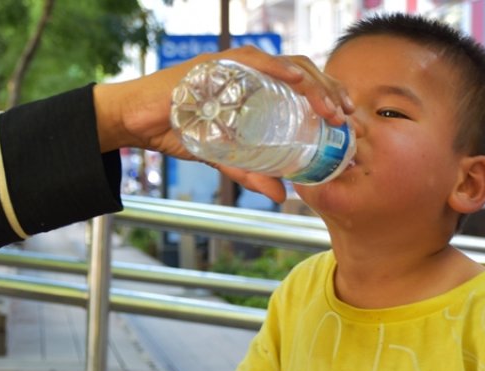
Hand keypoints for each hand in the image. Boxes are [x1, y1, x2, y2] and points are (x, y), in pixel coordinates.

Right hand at [94, 46, 353, 203]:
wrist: (137, 122)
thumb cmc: (178, 130)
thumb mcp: (223, 157)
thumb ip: (251, 173)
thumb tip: (282, 197)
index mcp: (256, 87)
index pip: (303, 84)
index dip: (328, 96)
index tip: (346, 118)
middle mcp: (250, 70)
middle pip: (302, 71)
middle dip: (328, 91)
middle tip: (344, 116)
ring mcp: (234, 64)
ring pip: (285, 63)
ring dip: (311, 83)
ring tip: (327, 105)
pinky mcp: (215, 63)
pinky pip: (251, 60)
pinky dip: (275, 67)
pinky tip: (293, 78)